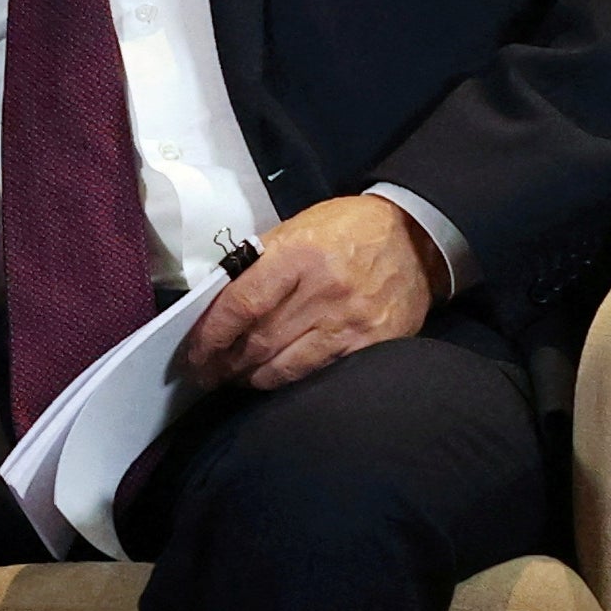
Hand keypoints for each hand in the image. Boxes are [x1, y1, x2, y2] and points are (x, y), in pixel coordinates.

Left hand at [183, 194, 443, 390]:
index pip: (242, 305)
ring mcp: (352, 320)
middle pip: (260, 340)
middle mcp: (325, 291)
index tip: (194, 352)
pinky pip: (321, 372)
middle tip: (206, 373)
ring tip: (234, 379)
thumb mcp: (295, 230)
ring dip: (252, 377)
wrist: (416, 236)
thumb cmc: (345, 230)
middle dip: (225, 363)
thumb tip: (216, 304)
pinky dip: (291, 379)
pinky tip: (274, 379)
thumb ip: (257, 265)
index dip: (211, 335)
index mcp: (298, 256)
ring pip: (287, 365)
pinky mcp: (374, 342)